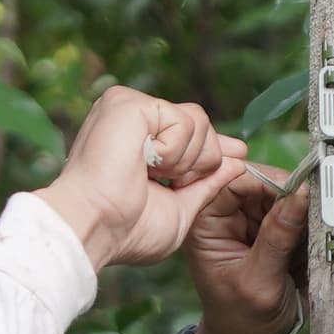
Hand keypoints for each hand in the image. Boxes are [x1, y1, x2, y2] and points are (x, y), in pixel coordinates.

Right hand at [37, 85, 251, 271]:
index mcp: (141, 143)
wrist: (95, 227)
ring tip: (151, 175)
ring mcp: (129, 107)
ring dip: (185, 161)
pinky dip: (174, 151)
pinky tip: (145, 164)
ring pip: (197, 121)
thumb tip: (237, 162)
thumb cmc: (126, 230)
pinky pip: (184, 121)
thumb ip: (207, 184)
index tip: (238, 155)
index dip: (214, 147)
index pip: (191, 131)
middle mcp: (133, 119)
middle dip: (202, 161)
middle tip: (171, 183)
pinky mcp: (128, 102)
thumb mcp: (179, 210)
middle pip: (201, 123)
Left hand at [185, 167, 309, 333]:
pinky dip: (310, 226)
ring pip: (287, 196)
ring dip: (304, 214)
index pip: (237, 178)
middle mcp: (228, 214)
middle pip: (266, 182)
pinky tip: (312, 245)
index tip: (300, 193)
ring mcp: (252, 221)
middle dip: (292, 198)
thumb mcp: (259, 281)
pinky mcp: (274, 230)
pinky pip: (298, 214)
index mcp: (207, 221)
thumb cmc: (240, 320)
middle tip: (315, 217)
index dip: (270, 181)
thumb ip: (277, 236)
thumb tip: (301, 193)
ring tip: (312, 239)